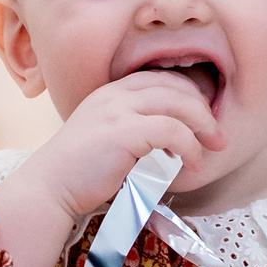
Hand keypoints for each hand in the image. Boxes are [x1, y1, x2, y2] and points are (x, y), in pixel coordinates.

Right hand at [0, 72, 225, 266]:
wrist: (50, 188)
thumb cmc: (79, 173)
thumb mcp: (107, 138)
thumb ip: (134, 129)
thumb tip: (173, 139)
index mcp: (111, 92)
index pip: (162, 79)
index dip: (190, 95)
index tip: (204, 120)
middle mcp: (115, 94)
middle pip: (175, 87)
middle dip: (204, 110)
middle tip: (217, 137)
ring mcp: (118, 110)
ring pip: (178, 104)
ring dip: (202, 127)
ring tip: (210, 149)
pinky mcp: (123, 132)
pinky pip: (171, 130)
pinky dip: (189, 146)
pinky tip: (191, 164)